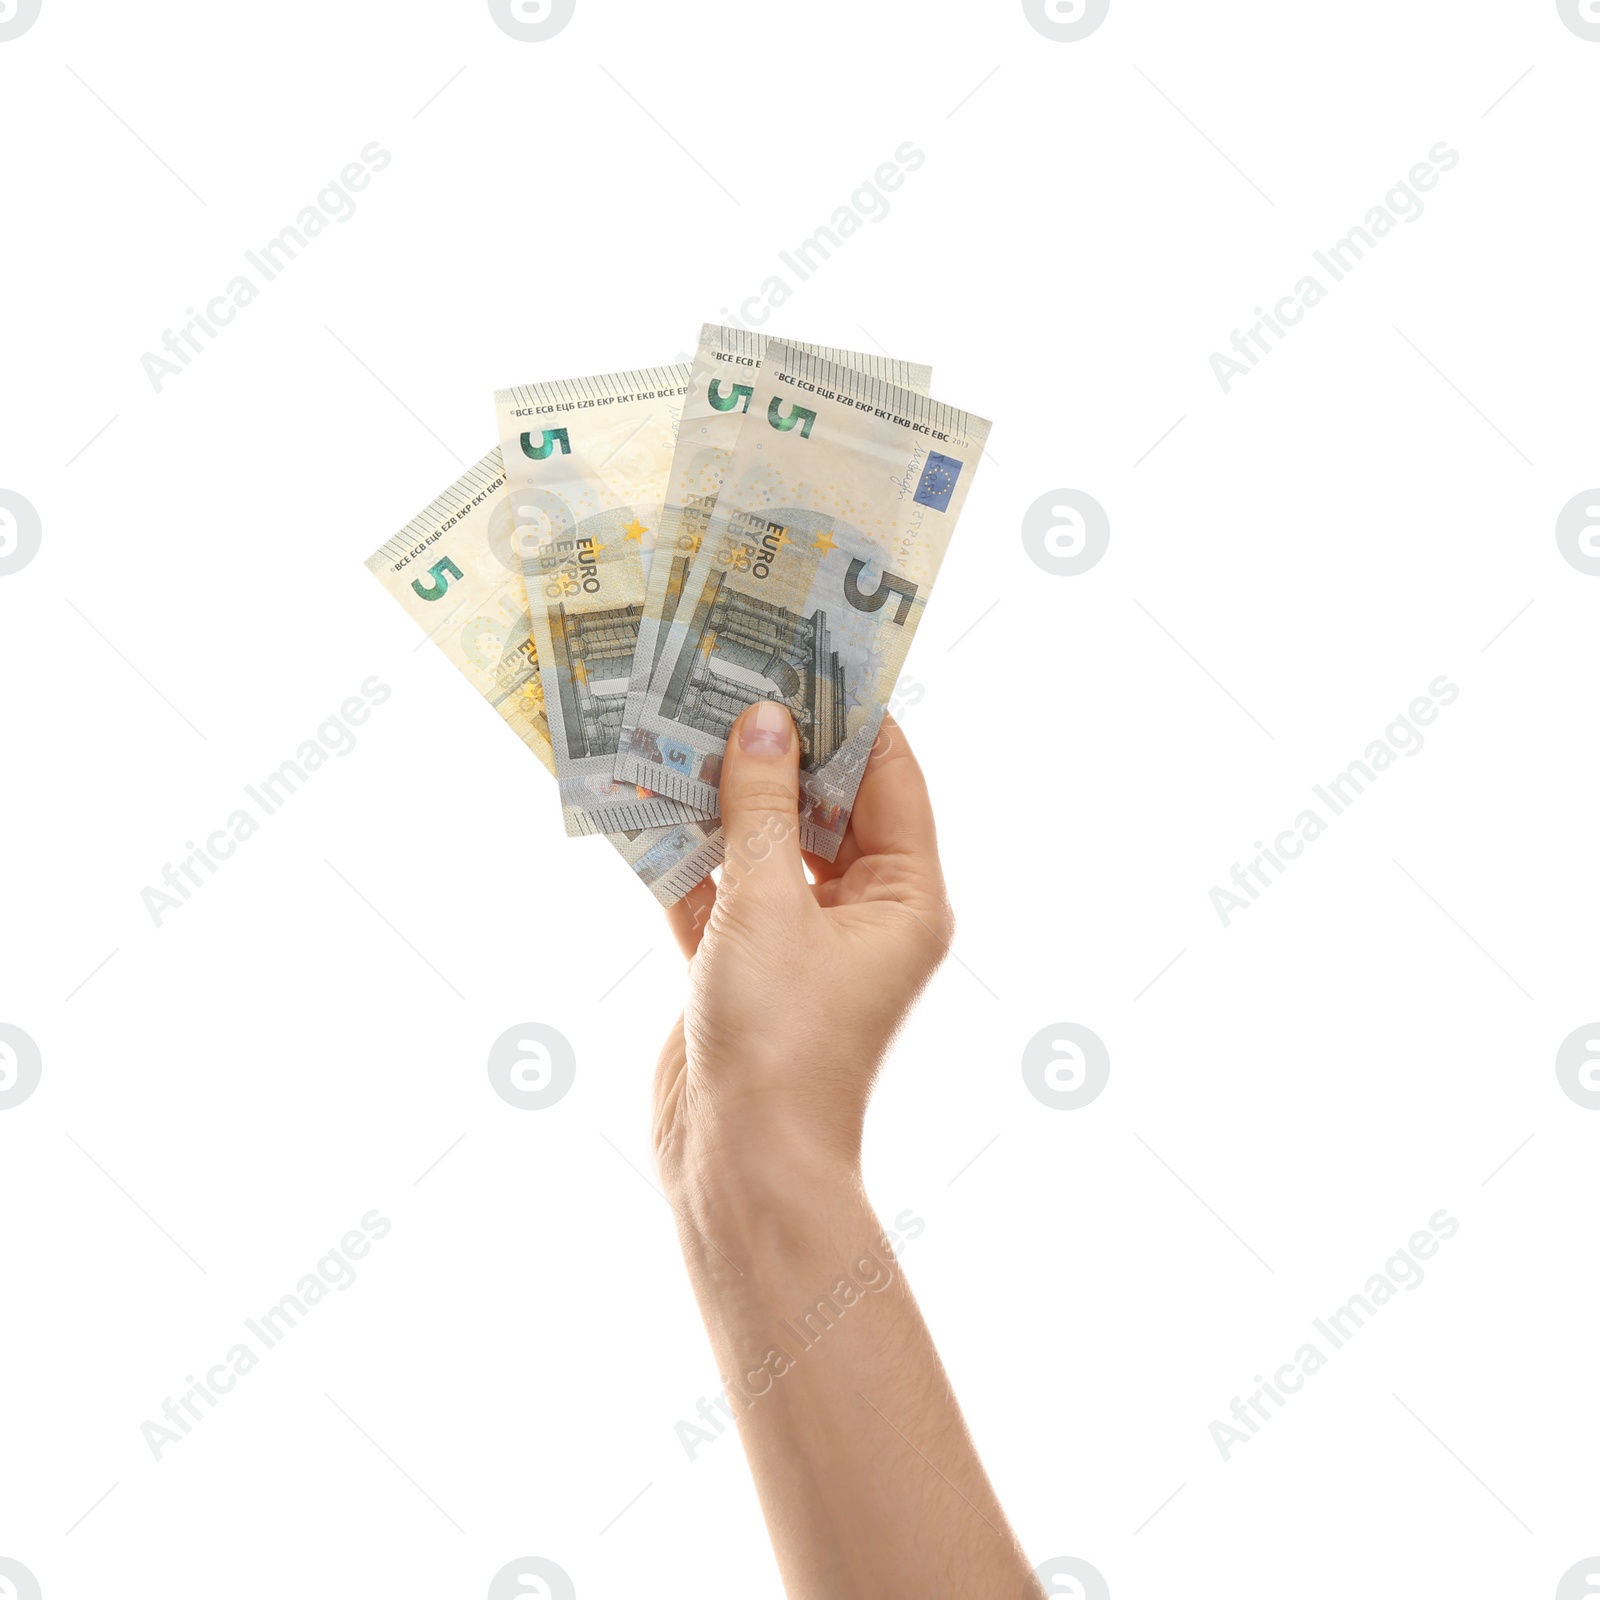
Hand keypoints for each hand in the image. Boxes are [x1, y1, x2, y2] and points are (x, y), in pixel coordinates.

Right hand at [652, 700, 953, 1197]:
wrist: (739, 1169)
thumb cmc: (779, 1042)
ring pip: (761, 841)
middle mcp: (860, 912)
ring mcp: (797, 938)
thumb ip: (759, 812)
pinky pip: (716, 885)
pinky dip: (683, 848)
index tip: (805, 647)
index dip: (850, 711)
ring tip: (672, 713)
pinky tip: (639, 792)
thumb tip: (763, 722)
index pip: (887, 777)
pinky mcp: (741, 963)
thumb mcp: (768, 909)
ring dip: (719, 792)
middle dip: (773, 744)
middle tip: (724, 668)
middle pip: (820, 803)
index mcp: (904, 897)